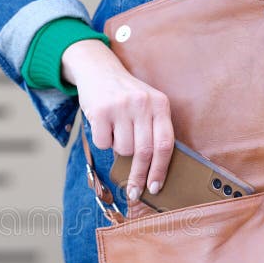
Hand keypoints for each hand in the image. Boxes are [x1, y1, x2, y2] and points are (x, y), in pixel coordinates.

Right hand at [61, 39, 173, 201]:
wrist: (98, 70)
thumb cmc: (126, 96)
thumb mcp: (147, 105)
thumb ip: (153, 130)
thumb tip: (153, 172)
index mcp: (160, 104)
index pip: (165, 144)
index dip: (161, 170)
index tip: (155, 188)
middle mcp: (143, 104)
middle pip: (144, 152)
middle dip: (139, 176)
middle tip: (134, 192)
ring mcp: (121, 106)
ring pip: (123, 149)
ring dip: (119, 149)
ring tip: (116, 132)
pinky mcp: (100, 111)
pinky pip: (103, 143)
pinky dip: (103, 142)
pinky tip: (103, 126)